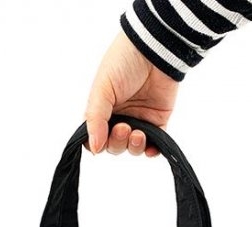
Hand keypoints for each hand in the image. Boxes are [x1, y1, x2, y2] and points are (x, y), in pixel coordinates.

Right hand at [85, 31, 178, 156]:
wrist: (155, 50)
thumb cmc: (124, 62)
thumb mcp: (102, 89)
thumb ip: (95, 118)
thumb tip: (93, 148)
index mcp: (102, 111)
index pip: (95, 138)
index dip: (97, 144)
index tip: (100, 140)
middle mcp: (119, 118)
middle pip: (114, 146)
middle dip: (117, 142)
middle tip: (123, 127)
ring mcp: (139, 121)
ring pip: (133, 148)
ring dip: (133, 146)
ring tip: (137, 133)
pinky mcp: (158, 123)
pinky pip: (154, 145)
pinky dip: (151, 151)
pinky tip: (149, 148)